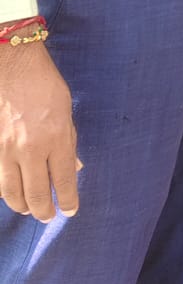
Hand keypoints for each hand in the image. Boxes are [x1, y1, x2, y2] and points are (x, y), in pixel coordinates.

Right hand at [0, 42, 79, 221]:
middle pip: (36, 194)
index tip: (70, 211)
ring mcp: (8, 150)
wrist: (13, 67)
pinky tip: (12, 193)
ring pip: (12, 192)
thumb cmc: (46, 85)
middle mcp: (32, 148)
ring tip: (30, 209)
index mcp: (57, 138)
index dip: (68, 201)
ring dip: (22, 206)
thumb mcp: (66, 112)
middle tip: (48, 216)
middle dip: (43, 211)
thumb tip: (74, 169)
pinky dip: (6, 190)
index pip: (63, 181)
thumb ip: (69, 143)